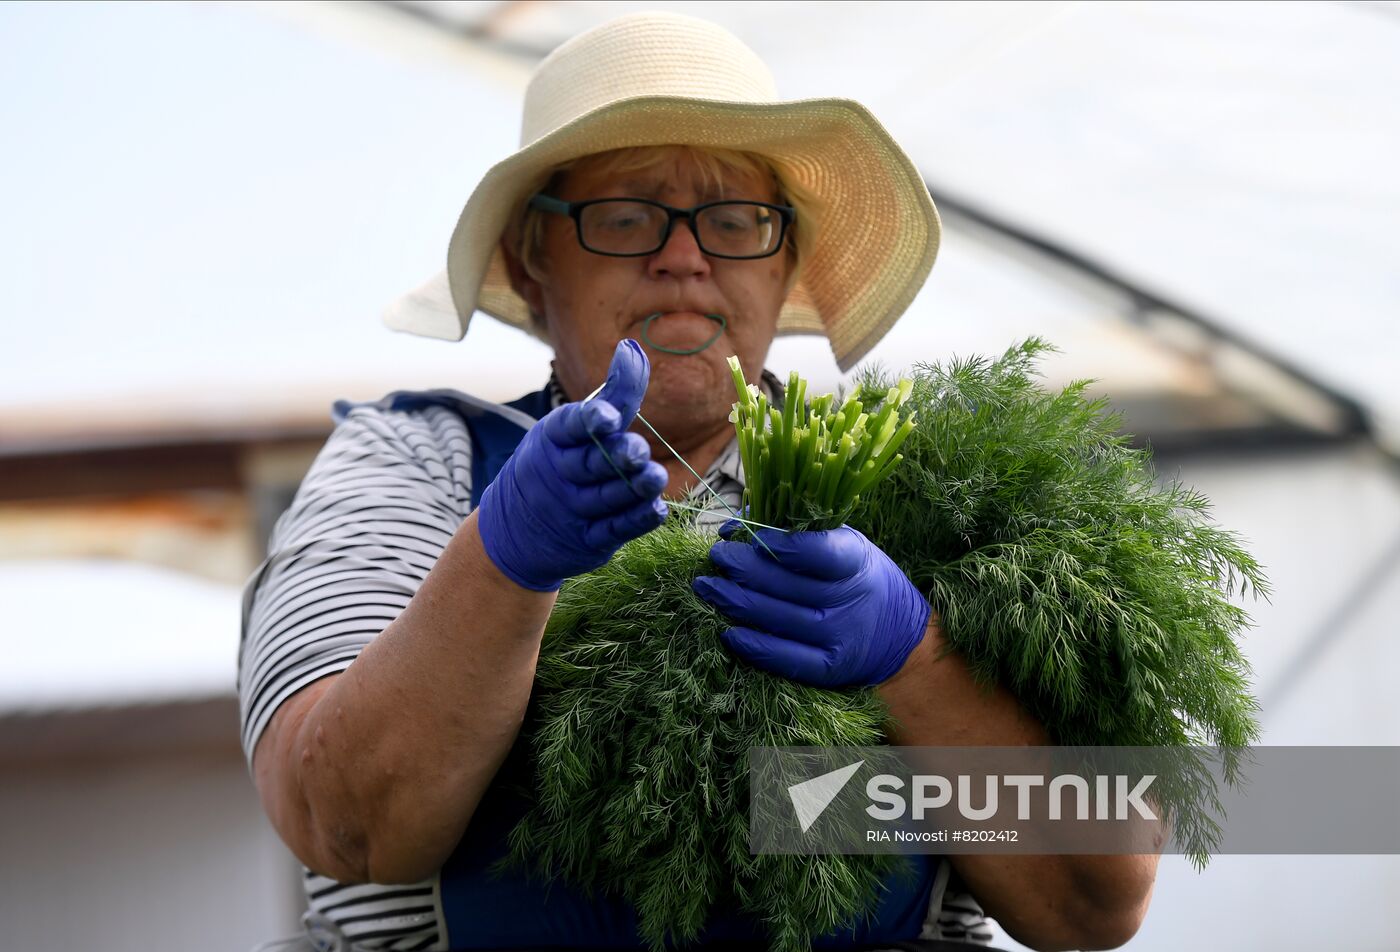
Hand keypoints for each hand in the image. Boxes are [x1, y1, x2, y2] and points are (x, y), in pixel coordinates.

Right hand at [477, 339, 668, 590]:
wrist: (513, 531)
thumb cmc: (558, 463)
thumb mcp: (573, 428)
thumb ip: (612, 396)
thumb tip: (633, 349)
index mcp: (551, 439)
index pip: (569, 426)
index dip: (589, 420)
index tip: (608, 418)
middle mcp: (559, 474)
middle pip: (591, 464)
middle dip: (616, 456)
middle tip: (637, 450)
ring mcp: (571, 511)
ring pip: (607, 498)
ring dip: (633, 489)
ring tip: (655, 478)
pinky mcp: (587, 541)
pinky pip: (614, 530)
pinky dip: (636, 519)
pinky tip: (655, 508)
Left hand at [692, 523, 930, 687]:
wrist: (900, 636)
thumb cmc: (858, 577)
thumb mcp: (846, 544)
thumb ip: (801, 533)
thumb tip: (741, 522)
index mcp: (856, 560)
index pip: (817, 551)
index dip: (777, 543)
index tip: (745, 535)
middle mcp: (849, 599)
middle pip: (786, 584)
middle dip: (742, 568)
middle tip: (715, 557)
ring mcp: (840, 636)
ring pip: (777, 619)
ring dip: (735, 602)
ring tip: (707, 587)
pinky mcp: (830, 667)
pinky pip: (786, 659)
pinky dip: (754, 646)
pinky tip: (729, 632)